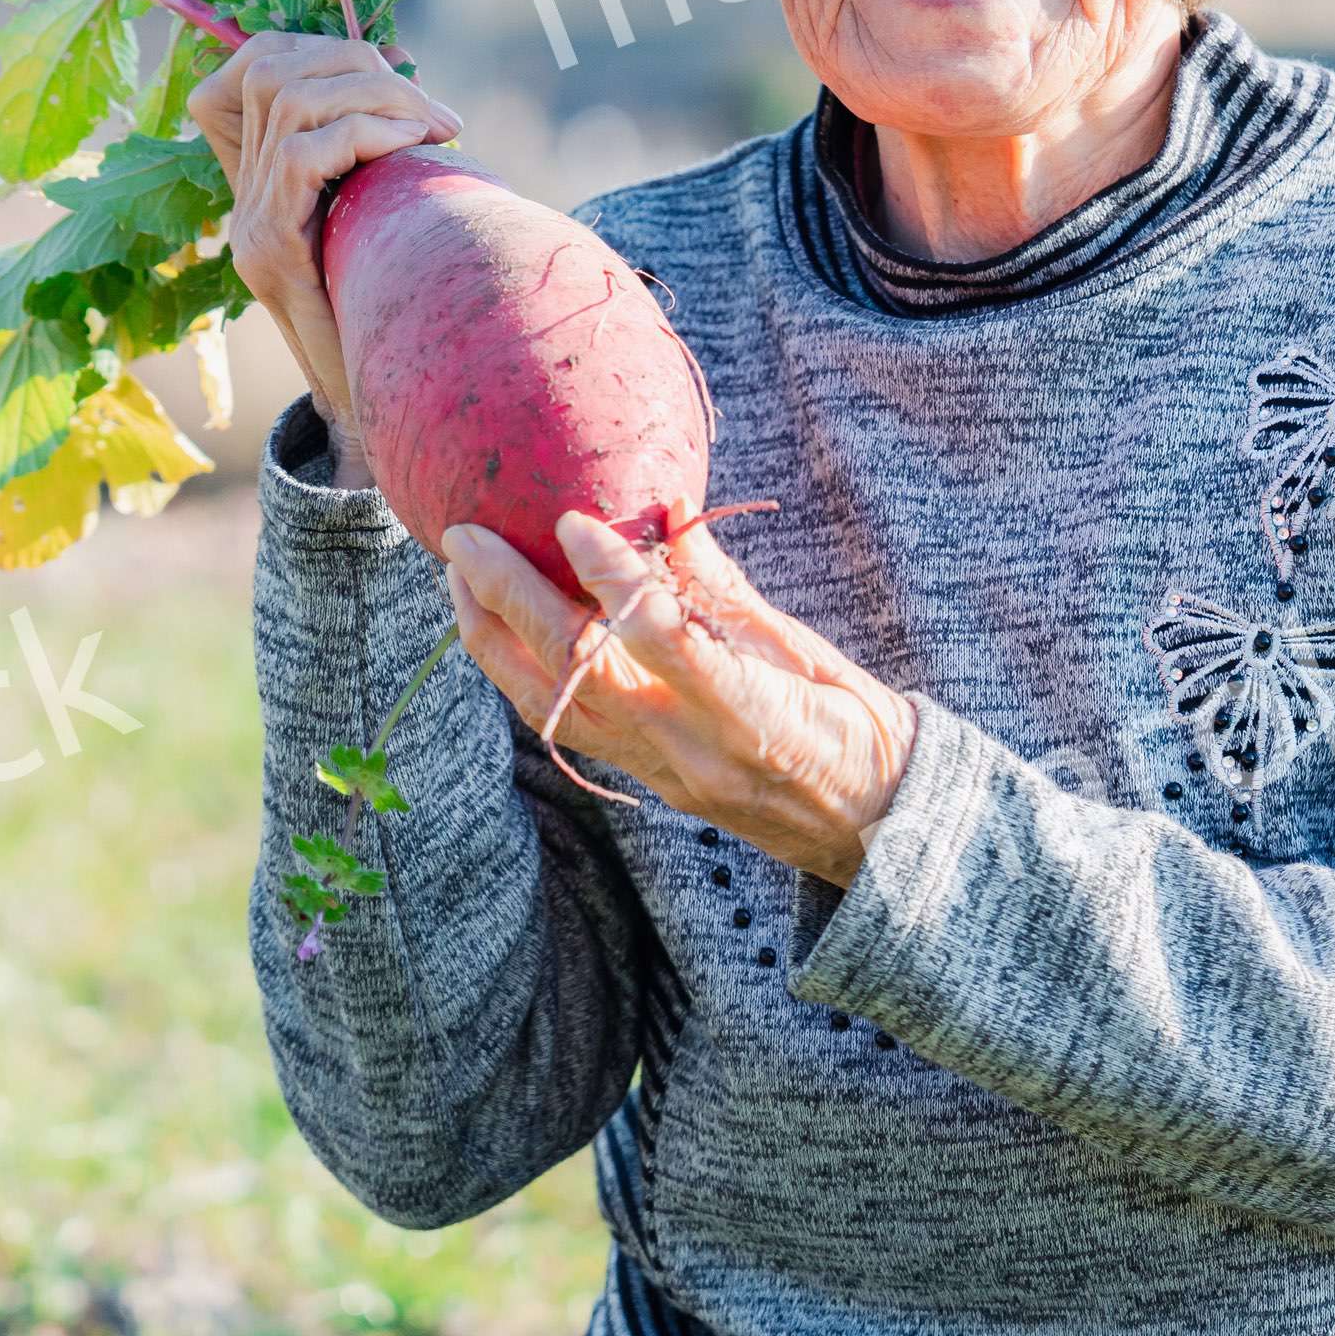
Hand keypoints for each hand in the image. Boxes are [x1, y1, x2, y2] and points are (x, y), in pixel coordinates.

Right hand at [183, 31, 457, 485]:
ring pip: (290, 97)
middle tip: (434, 109)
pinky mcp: (270, 250)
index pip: (247, 66)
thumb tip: (420, 96)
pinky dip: (367, 133)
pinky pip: (304, 151)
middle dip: (360, 62)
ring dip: (377, 93)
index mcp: (261, 180)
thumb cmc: (393, 317)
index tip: (389, 64)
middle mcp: (243, 197)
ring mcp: (250, 223)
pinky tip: (415, 149)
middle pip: (271, 65)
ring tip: (436, 126)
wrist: (374, 413)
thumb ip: (377, 167)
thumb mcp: (382, 226)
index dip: (312, 44)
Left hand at [444, 511, 916, 886]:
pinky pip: (564, 724)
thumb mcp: (804, 647)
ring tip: (460, 575)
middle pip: (576, 672)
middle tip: (464, 536)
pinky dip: (520, 671)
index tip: (571, 517)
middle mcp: (692, 750)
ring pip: (549, 705)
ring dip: (492, 637)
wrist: (873, 831)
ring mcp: (661, 773)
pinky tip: (498, 627)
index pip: (664, 638)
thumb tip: (667, 504)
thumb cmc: (857, 729)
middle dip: (510, 599)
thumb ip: (724, 586)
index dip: (611, 576)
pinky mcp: (644, 782)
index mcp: (751, 711)